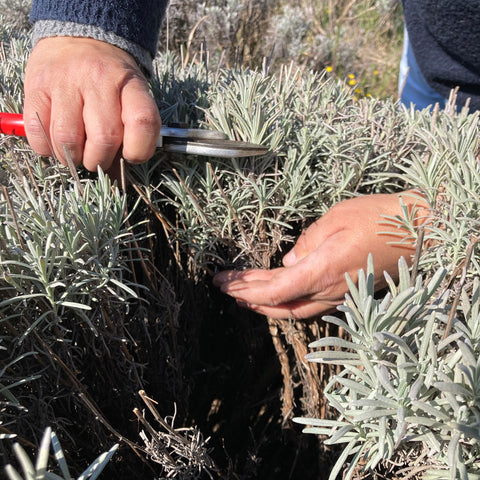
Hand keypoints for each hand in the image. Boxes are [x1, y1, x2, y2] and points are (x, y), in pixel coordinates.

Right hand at [24, 37, 160, 172]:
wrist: (81, 37)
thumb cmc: (111, 80)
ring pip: (68, 140)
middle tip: (96, 158)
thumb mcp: (131, 96)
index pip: (143, 122)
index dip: (139, 150)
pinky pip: (38, 132)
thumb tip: (117, 176)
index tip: (132, 156)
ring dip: (72, 158)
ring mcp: (65, 82)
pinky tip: (54, 143)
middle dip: (99, 161)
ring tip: (75, 153)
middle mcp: (99, 80)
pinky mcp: (37, 86)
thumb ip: (130, 131)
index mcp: (130, 85)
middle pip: (104, 139)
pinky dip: (46, 148)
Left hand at [213, 192, 428, 318]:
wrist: (420, 230)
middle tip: (225, 287)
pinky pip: (310, 303)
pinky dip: (286, 299)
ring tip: (243, 293)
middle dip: (249, 297)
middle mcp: (330, 289)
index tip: (225, 282)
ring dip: (265, 302)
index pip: (276, 291)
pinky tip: (275, 291)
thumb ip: (307, 243)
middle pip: (280, 304)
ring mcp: (340, 294)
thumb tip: (287, 262)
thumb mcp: (336, 218)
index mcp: (324, 270)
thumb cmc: (380, 218)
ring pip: (294, 308)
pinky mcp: (347, 291)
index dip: (247, 290)